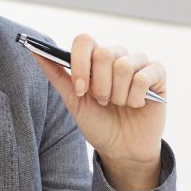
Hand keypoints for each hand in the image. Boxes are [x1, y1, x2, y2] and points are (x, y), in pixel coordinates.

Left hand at [30, 34, 166, 190]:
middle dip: (99, 86)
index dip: (80, 65)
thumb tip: (33, 49)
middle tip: (103, 102)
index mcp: (95, 60)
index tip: (80, 91)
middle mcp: (117, 56)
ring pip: (123, 66)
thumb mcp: (72, 101)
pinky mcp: (158, 75)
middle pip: (104, 53)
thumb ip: (56, 74)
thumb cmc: (98, 124)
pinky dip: (136, 96)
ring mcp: (139, 64)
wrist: (122, 149)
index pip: (85, 41)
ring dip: (118, 94)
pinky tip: (137, 105)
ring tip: (120, 105)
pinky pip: (144, 76)